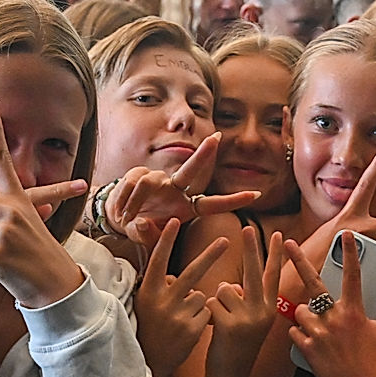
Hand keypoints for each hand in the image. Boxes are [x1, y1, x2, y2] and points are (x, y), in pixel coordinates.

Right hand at [105, 133, 259, 245]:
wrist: (119, 218)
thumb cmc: (142, 230)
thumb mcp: (147, 238)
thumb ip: (146, 235)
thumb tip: (142, 223)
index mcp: (186, 207)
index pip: (213, 204)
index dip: (233, 200)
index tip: (257, 194)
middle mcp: (176, 189)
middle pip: (191, 170)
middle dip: (203, 154)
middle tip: (217, 137)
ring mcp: (158, 180)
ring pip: (148, 183)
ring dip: (134, 202)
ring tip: (125, 218)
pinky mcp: (138, 173)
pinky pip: (131, 183)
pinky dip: (123, 200)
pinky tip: (119, 212)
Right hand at [134, 218, 228, 376]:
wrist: (149, 361)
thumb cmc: (149, 327)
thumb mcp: (147, 302)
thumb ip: (162, 286)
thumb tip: (178, 274)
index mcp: (149, 291)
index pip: (158, 259)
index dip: (166, 240)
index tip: (175, 221)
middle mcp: (163, 300)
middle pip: (192, 272)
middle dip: (210, 254)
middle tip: (226, 240)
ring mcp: (178, 315)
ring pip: (201, 294)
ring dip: (197, 303)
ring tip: (181, 320)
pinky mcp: (192, 328)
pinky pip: (207, 311)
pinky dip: (203, 318)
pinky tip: (188, 330)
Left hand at [203, 227, 284, 376]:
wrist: (230, 376)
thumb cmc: (237, 345)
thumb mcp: (251, 322)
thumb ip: (245, 300)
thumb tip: (229, 284)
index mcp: (270, 309)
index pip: (274, 275)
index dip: (277, 254)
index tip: (282, 235)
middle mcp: (263, 311)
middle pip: (254, 272)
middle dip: (251, 247)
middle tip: (246, 228)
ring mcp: (247, 318)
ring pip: (224, 288)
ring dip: (217, 301)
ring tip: (222, 323)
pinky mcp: (229, 324)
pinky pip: (211, 301)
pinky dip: (208, 311)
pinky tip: (214, 329)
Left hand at [285, 232, 375, 376]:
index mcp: (354, 311)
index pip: (352, 275)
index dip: (349, 252)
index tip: (345, 233)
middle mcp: (335, 318)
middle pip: (314, 283)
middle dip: (300, 261)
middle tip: (290, 244)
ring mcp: (319, 333)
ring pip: (300, 310)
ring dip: (304, 313)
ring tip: (315, 323)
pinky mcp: (307, 348)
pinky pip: (294, 332)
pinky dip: (299, 333)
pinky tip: (309, 340)